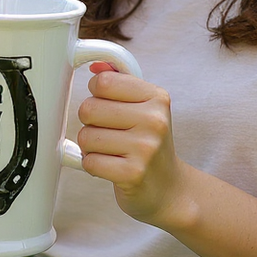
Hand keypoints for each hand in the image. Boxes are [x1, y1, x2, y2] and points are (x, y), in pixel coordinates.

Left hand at [76, 65, 189, 228]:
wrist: (170, 190)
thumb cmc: (149, 144)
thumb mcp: (144, 108)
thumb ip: (120, 82)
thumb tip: (95, 66)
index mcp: (157, 97)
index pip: (103, 81)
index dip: (96, 94)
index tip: (106, 106)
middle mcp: (154, 120)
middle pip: (89, 108)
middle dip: (90, 123)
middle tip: (108, 133)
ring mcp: (145, 148)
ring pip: (86, 137)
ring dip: (90, 147)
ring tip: (111, 152)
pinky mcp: (132, 173)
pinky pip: (90, 162)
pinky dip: (93, 166)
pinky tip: (111, 167)